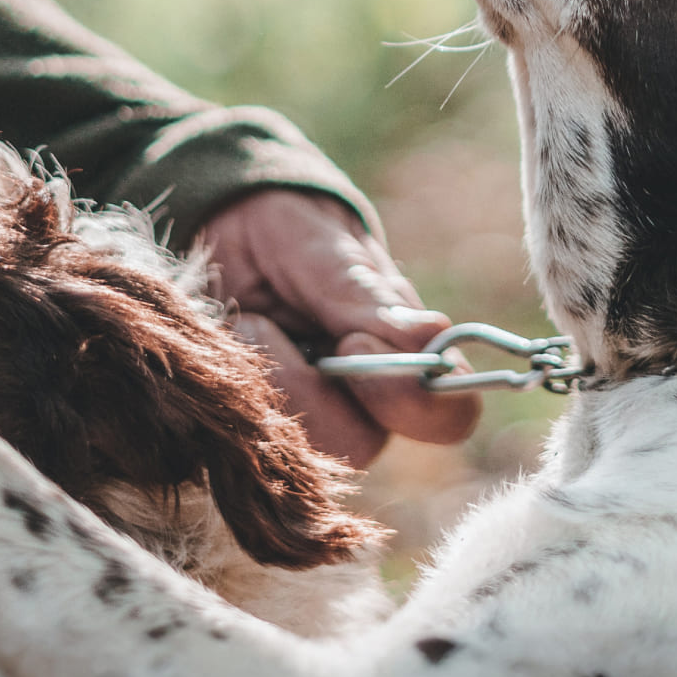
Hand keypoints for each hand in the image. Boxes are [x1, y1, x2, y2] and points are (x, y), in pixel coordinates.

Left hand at [195, 189, 478, 466]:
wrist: (226, 230)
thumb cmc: (289, 233)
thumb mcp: (321, 249)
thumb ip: (366, 295)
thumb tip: (433, 334)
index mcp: (409, 360)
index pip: (449, 416)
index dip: (408, 397)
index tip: (354, 341)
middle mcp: (367, 403)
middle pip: (358, 445)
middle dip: (306, 386)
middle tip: (270, 323)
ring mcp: (310, 422)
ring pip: (295, 446)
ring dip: (260, 377)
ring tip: (246, 320)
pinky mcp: (258, 429)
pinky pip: (244, 436)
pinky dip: (229, 383)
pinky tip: (228, 341)